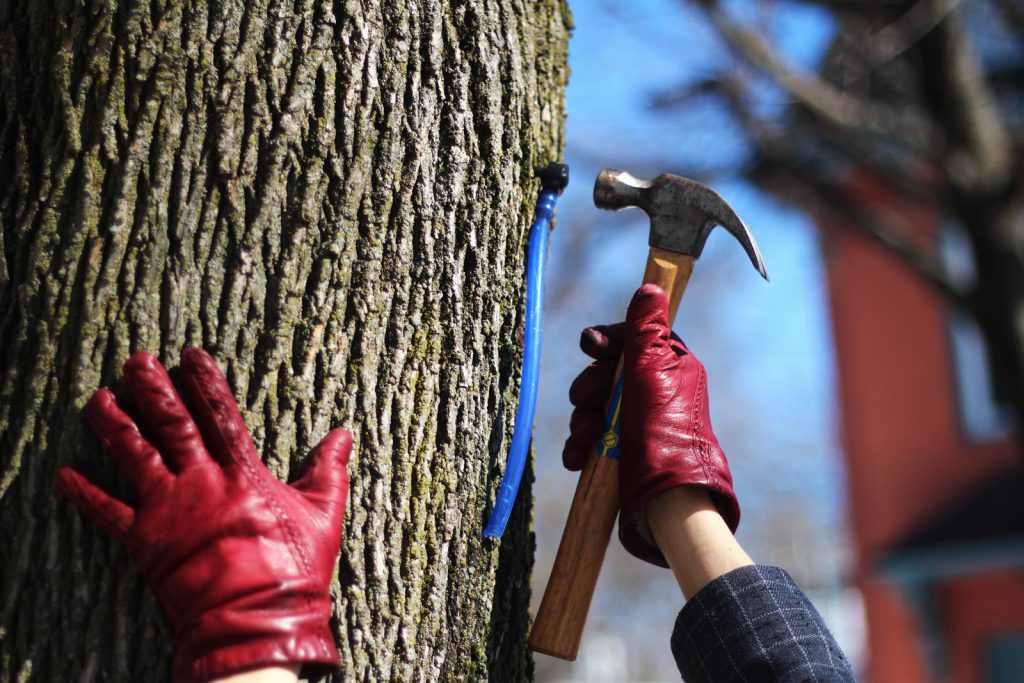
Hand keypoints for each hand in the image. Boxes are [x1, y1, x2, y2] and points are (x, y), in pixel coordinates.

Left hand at [55, 348, 350, 681]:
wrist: (256, 620)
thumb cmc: (294, 569)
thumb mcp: (324, 513)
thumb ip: (329, 470)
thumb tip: (343, 435)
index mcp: (242, 473)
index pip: (220, 415)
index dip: (205, 382)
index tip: (191, 354)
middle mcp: (201, 482)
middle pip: (171, 424)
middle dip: (152, 390)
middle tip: (136, 361)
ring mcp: (169, 509)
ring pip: (133, 456)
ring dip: (113, 425)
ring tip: (97, 399)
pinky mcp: (145, 541)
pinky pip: (107, 513)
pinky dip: (84, 493)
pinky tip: (64, 473)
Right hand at [562, 284, 738, 566]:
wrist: (667, 498)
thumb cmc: (662, 432)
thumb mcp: (652, 371)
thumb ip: (645, 330)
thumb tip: (651, 288)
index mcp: (670, 368)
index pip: (633, 338)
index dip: (607, 341)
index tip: (591, 347)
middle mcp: (656, 393)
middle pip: (607, 374)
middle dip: (590, 388)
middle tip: (588, 403)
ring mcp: (640, 424)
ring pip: (595, 407)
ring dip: (583, 420)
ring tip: (585, 439)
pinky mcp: (625, 452)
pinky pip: (593, 438)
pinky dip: (581, 445)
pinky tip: (578, 457)